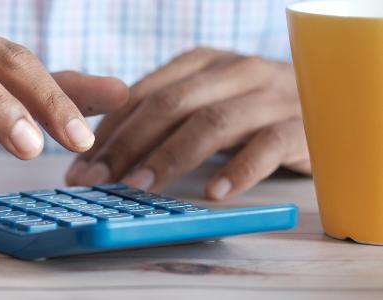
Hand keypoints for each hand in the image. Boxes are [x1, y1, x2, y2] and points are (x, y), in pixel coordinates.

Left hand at [66, 48, 310, 199]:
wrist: (329, 102)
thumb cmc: (251, 110)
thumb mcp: (204, 100)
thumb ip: (161, 115)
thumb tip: (99, 149)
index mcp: (201, 63)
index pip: (143, 94)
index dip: (108, 131)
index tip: (80, 166)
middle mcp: (233, 72)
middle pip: (170, 105)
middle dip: (126, 144)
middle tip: (97, 180)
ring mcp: (269, 96)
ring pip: (212, 122)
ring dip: (170, 157)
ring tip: (140, 187)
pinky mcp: (300, 126)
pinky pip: (267, 146)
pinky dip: (239, 170)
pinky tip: (213, 193)